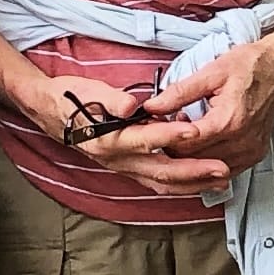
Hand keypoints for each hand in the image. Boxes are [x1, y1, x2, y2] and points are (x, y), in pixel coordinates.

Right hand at [37, 69, 226, 196]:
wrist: (51, 113)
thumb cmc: (71, 97)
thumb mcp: (87, 90)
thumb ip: (111, 99)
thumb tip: (132, 103)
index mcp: (109, 139)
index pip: (144, 139)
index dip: (170, 135)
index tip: (195, 130)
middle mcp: (117, 159)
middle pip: (160, 171)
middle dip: (194, 171)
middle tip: (222, 168)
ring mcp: (123, 168)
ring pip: (162, 183)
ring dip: (194, 183)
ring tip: (222, 178)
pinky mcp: (128, 169)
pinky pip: (158, 183)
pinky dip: (182, 184)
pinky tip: (203, 181)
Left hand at [124, 33, 273, 179]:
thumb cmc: (248, 66)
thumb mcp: (210, 73)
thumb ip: (178, 93)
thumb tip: (151, 107)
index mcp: (228, 121)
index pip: (183, 144)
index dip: (164, 135)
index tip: (155, 124)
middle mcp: (241, 142)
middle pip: (193, 160)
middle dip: (174, 146)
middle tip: (167, 127)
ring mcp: (251, 152)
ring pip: (207, 168)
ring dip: (191, 155)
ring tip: (187, 131)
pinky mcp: (255, 156)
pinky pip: (224, 169)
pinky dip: (208, 161)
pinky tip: (203, 142)